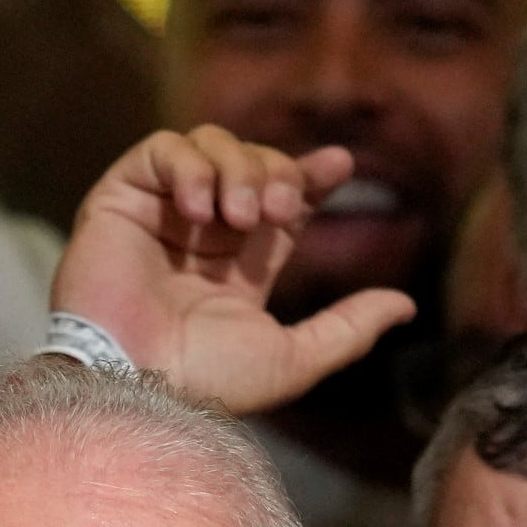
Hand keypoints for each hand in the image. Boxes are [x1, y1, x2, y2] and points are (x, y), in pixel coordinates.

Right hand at [52, 129, 415, 416]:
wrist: (132, 382)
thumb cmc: (204, 381)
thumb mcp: (292, 358)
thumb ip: (348, 329)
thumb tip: (406, 305)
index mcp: (238, 266)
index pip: (280, 198)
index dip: (310, 175)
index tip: (340, 165)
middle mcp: (200, 234)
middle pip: (252, 162)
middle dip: (275, 174)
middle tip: (276, 209)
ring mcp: (160, 213)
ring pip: (210, 145)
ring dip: (236, 168)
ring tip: (236, 216)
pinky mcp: (119, 198)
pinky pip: (161, 149)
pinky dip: (189, 166)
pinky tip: (198, 208)